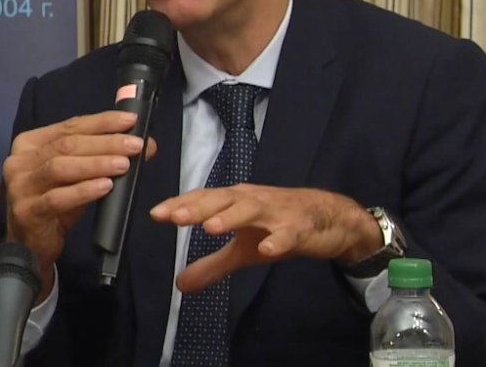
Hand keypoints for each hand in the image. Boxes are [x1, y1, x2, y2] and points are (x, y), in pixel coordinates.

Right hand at [3, 110, 157, 302]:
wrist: (29, 246)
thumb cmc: (54, 205)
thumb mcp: (77, 177)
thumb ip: (102, 158)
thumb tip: (145, 145)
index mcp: (30, 143)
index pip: (70, 126)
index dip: (101, 122)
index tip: (131, 120)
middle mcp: (19, 160)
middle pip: (66, 144)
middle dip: (104, 143)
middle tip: (134, 145)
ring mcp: (20, 186)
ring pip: (61, 167)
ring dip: (96, 164)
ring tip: (123, 164)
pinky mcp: (27, 212)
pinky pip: (57, 198)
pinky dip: (83, 191)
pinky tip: (105, 187)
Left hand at [150, 185, 381, 293]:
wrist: (328, 218)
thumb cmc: (278, 226)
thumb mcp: (242, 249)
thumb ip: (212, 265)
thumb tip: (180, 284)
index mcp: (235, 201)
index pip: (204, 199)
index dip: (181, 205)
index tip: (157, 214)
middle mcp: (252, 200)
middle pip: (222, 200)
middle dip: (198, 208)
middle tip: (175, 218)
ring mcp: (277, 212)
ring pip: (251, 211)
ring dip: (231, 218)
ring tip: (210, 228)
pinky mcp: (300, 228)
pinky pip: (288, 234)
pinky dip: (277, 240)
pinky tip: (267, 250)